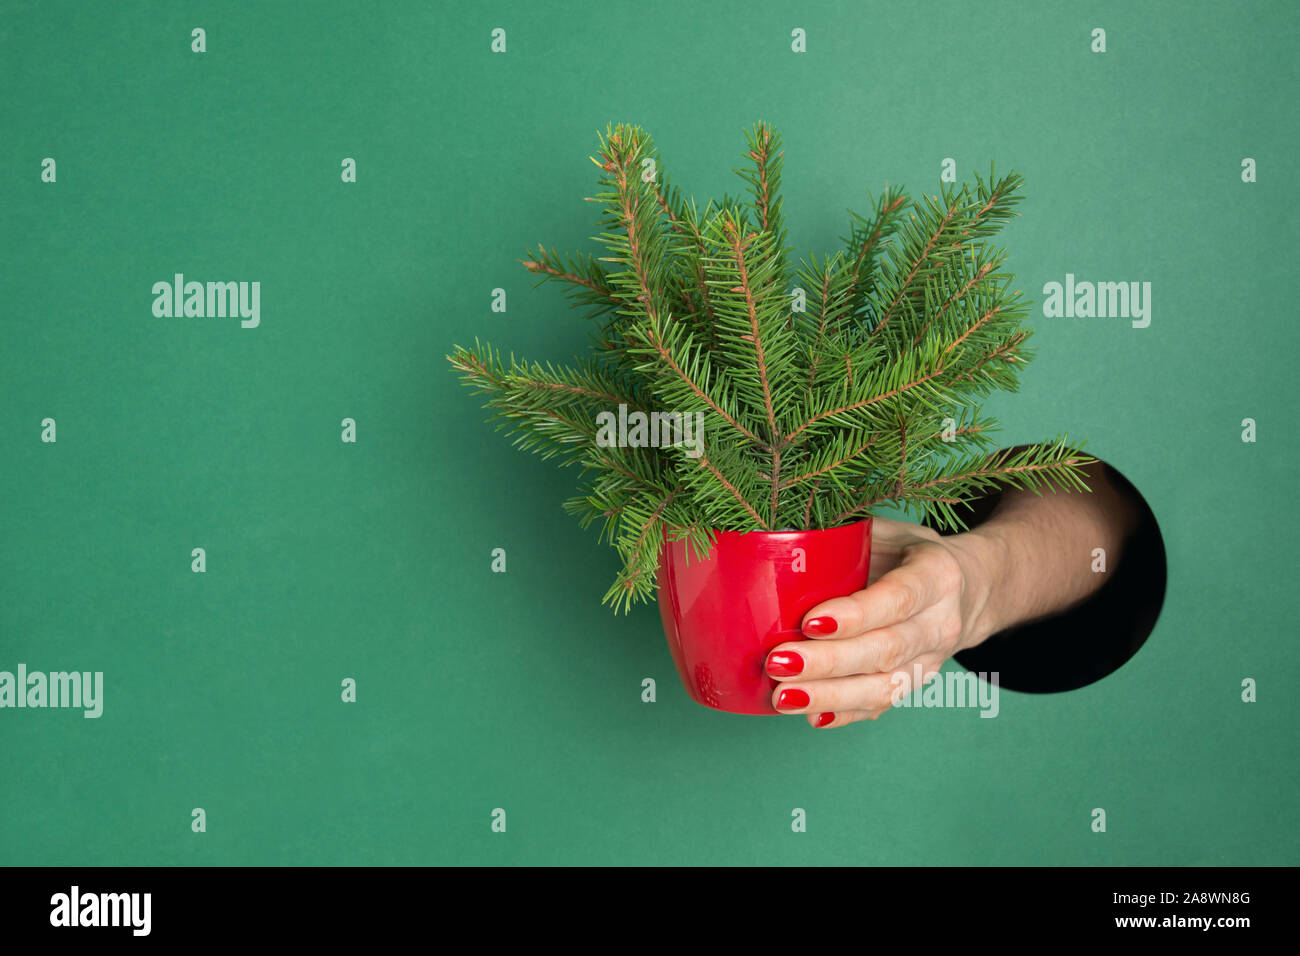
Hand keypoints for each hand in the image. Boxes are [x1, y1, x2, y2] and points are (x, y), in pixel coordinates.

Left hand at [764, 516, 1004, 728]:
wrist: (966, 588)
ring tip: (782, 697)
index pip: (898, 599)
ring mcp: (932, 660)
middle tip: (779, 663)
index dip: (855, 615)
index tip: (809, 622)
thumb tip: (782, 539)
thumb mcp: (889, 531)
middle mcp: (941, 623)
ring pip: (883, 687)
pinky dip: (844, 714)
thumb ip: (848, 536)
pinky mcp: (917, 684)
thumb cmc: (908, 553)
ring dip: (829, 696)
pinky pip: (881, 706)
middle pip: (885, 650)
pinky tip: (809, 715)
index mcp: (936, 575)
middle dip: (828, 661)